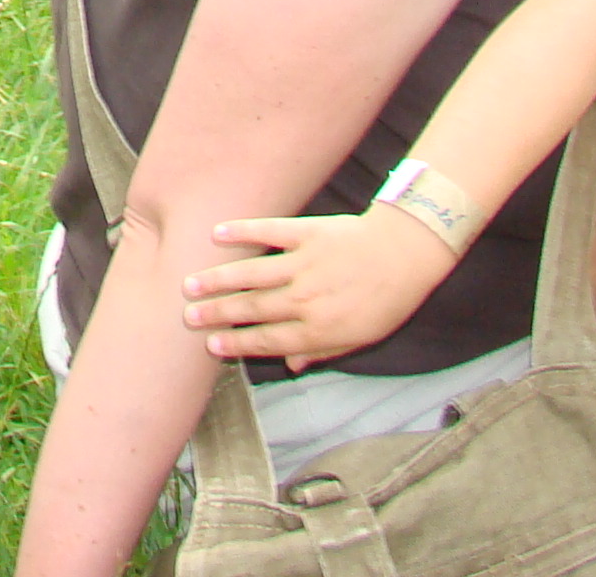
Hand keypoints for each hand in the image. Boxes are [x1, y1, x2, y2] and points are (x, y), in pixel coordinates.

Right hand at [179, 206, 460, 365]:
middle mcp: (304, 299)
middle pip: (252, 309)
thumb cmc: (386, 300)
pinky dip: (243, 231)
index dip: (237, 344)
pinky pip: (268, 232)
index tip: (211, 346)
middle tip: (189, 316)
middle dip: (217, 314)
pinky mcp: (306, 233)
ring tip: (191, 283)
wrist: (406, 254)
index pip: (268, 340)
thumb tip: (290, 365)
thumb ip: (322, 351)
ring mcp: (303, 264)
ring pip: (251, 273)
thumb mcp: (360, 338)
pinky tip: (219, 234)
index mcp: (318, 328)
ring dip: (219, 279)